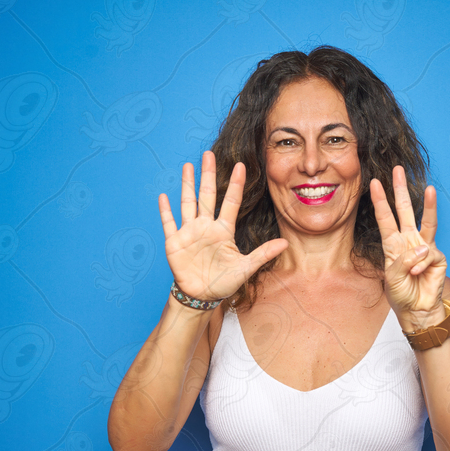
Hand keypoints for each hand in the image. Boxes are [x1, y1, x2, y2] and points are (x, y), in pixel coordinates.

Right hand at [158, 151, 288, 300]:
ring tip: (188, 166)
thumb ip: (263, 254)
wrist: (202, 296)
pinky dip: (166, 211)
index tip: (241, 166)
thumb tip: (286, 244)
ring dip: (187, 185)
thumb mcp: (246, 268)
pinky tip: (163, 196)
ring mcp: (189, 233)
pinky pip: (169, 223)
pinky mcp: (175, 242)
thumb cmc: (223, 282)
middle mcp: (206, 227)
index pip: (230, 203)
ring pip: (187, 203)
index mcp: (223, 231)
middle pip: (206, 196)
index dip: (235, 185)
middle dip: (207, 175)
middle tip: (209, 154)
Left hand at [370, 166, 446, 328]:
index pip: (385, 218)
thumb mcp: (391, 277)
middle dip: (401, 190)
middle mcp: (408, 241)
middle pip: (405, 210)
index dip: (379, 201)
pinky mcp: (438, 257)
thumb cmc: (401, 294)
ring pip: (427, 221)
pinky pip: (428, 254)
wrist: (416, 310)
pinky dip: (420, 265)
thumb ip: (402, 262)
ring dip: (429, 204)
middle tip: (398, 170)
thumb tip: (421, 249)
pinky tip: (417, 274)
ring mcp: (424, 247)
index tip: (373, 183)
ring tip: (431, 188)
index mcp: (392, 244)